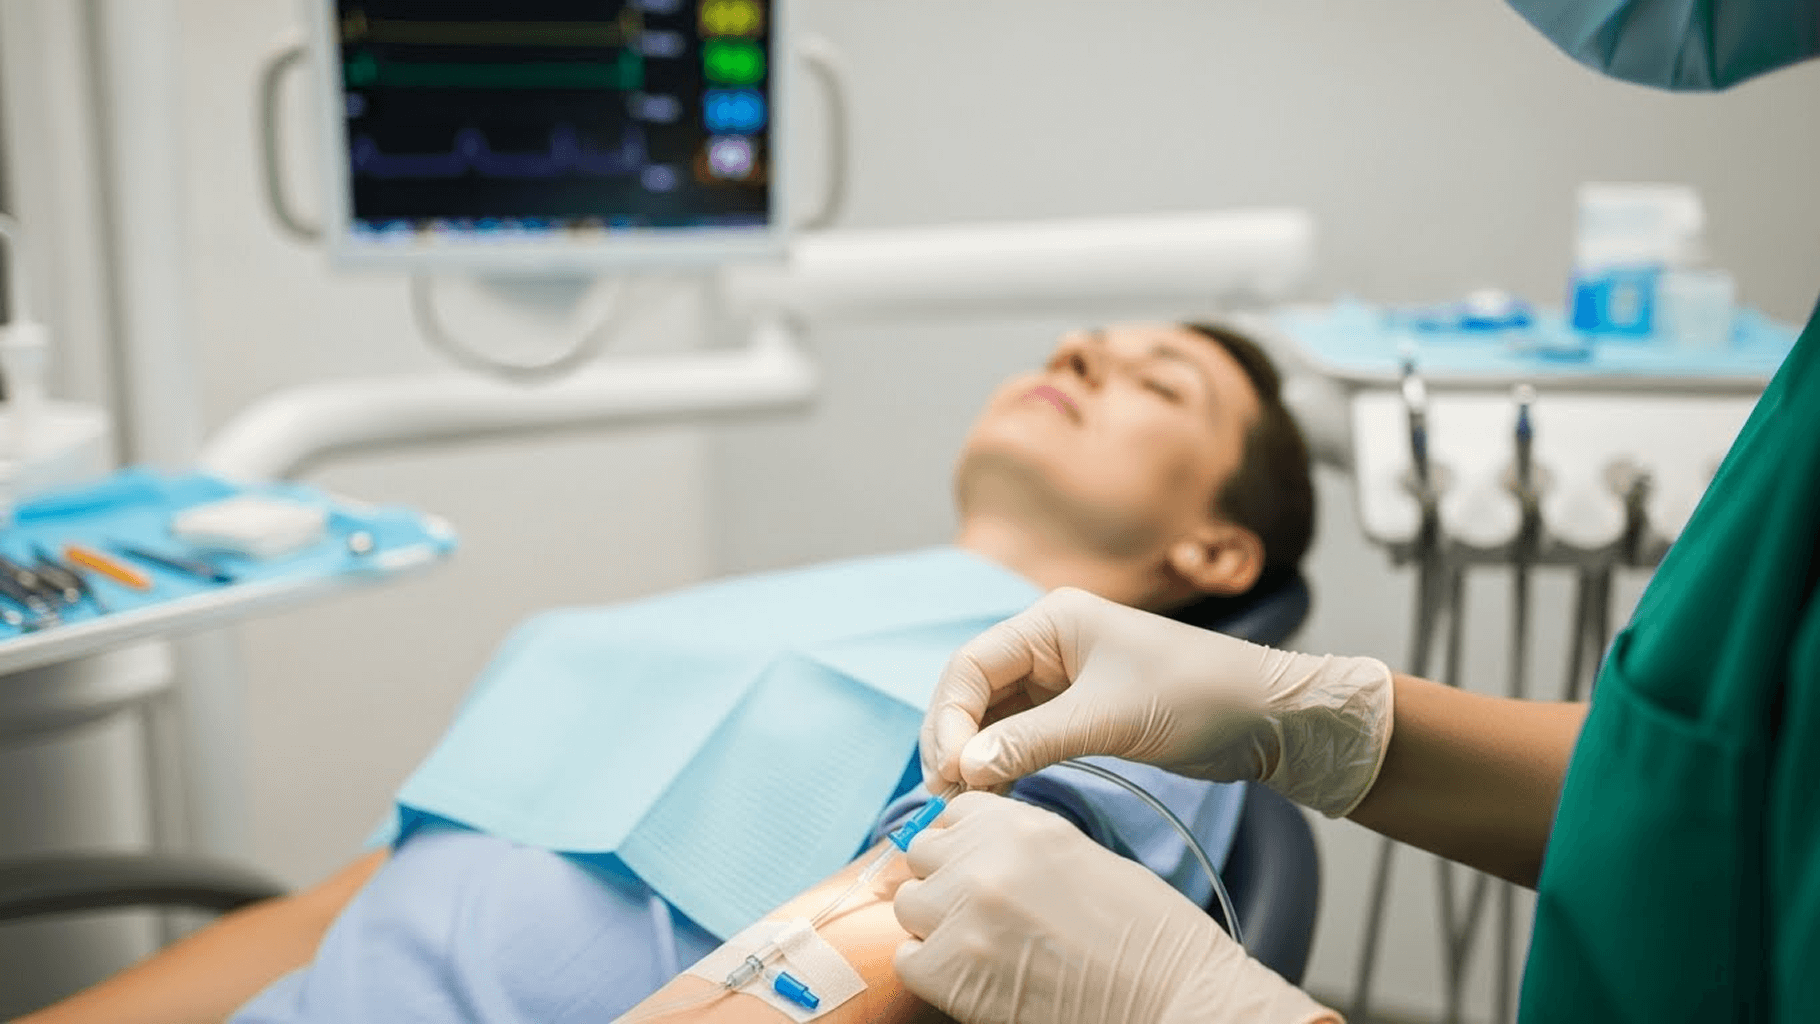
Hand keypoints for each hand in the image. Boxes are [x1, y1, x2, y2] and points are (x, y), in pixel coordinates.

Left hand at [892, 793, 1337, 1023]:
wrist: (1173, 996)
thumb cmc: (1144, 932)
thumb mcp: (1077, 856)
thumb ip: (1016, 844)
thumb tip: (968, 850)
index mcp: (1019, 824)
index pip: (950, 813)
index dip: (961, 840)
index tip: (977, 863)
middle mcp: (984, 861)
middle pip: (921, 856)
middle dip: (944, 881)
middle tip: (982, 911)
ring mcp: (964, 916)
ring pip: (909, 907)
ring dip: (936, 925)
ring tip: (982, 945)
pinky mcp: (953, 972)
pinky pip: (909, 961)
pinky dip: (934, 971)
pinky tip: (977, 976)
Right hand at [922, 587, 1393, 817]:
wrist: (1268, 717)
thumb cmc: (1198, 697)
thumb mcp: (1109, 718)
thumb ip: (1031, 742)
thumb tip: (964, 769)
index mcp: (1051, 621)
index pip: (971, 665)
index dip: (949, 719)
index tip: (948, 771)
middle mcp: (1049, 643)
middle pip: (974, 691)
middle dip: (955, 741)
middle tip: (945, 795)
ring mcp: (1062, 677)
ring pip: (994, 717)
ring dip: (976, 757)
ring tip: (963, 804)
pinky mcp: (1078, 711)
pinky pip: (1022, 735)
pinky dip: (1003, 763)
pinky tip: (995, 794)